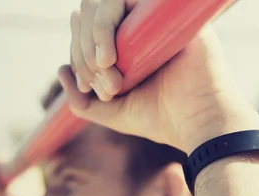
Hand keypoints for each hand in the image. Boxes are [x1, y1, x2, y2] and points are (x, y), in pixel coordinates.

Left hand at [58, 0, 258, 152]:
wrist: (197, 120)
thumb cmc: (161, 118)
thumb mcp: (113, 112)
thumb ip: (82, 101)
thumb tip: (61, 69)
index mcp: (128, 46)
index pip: (88, 32)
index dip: (77, 54)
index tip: (88, 86)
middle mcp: (139, 28)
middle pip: (92, 14)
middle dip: (83, 49)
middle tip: (99, 82)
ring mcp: (153, 17)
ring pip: (105, 4)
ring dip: (92, 38)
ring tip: (106, 70)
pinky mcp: (167, 11)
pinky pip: (125, 1)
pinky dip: (105, 25)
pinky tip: (109, 57)